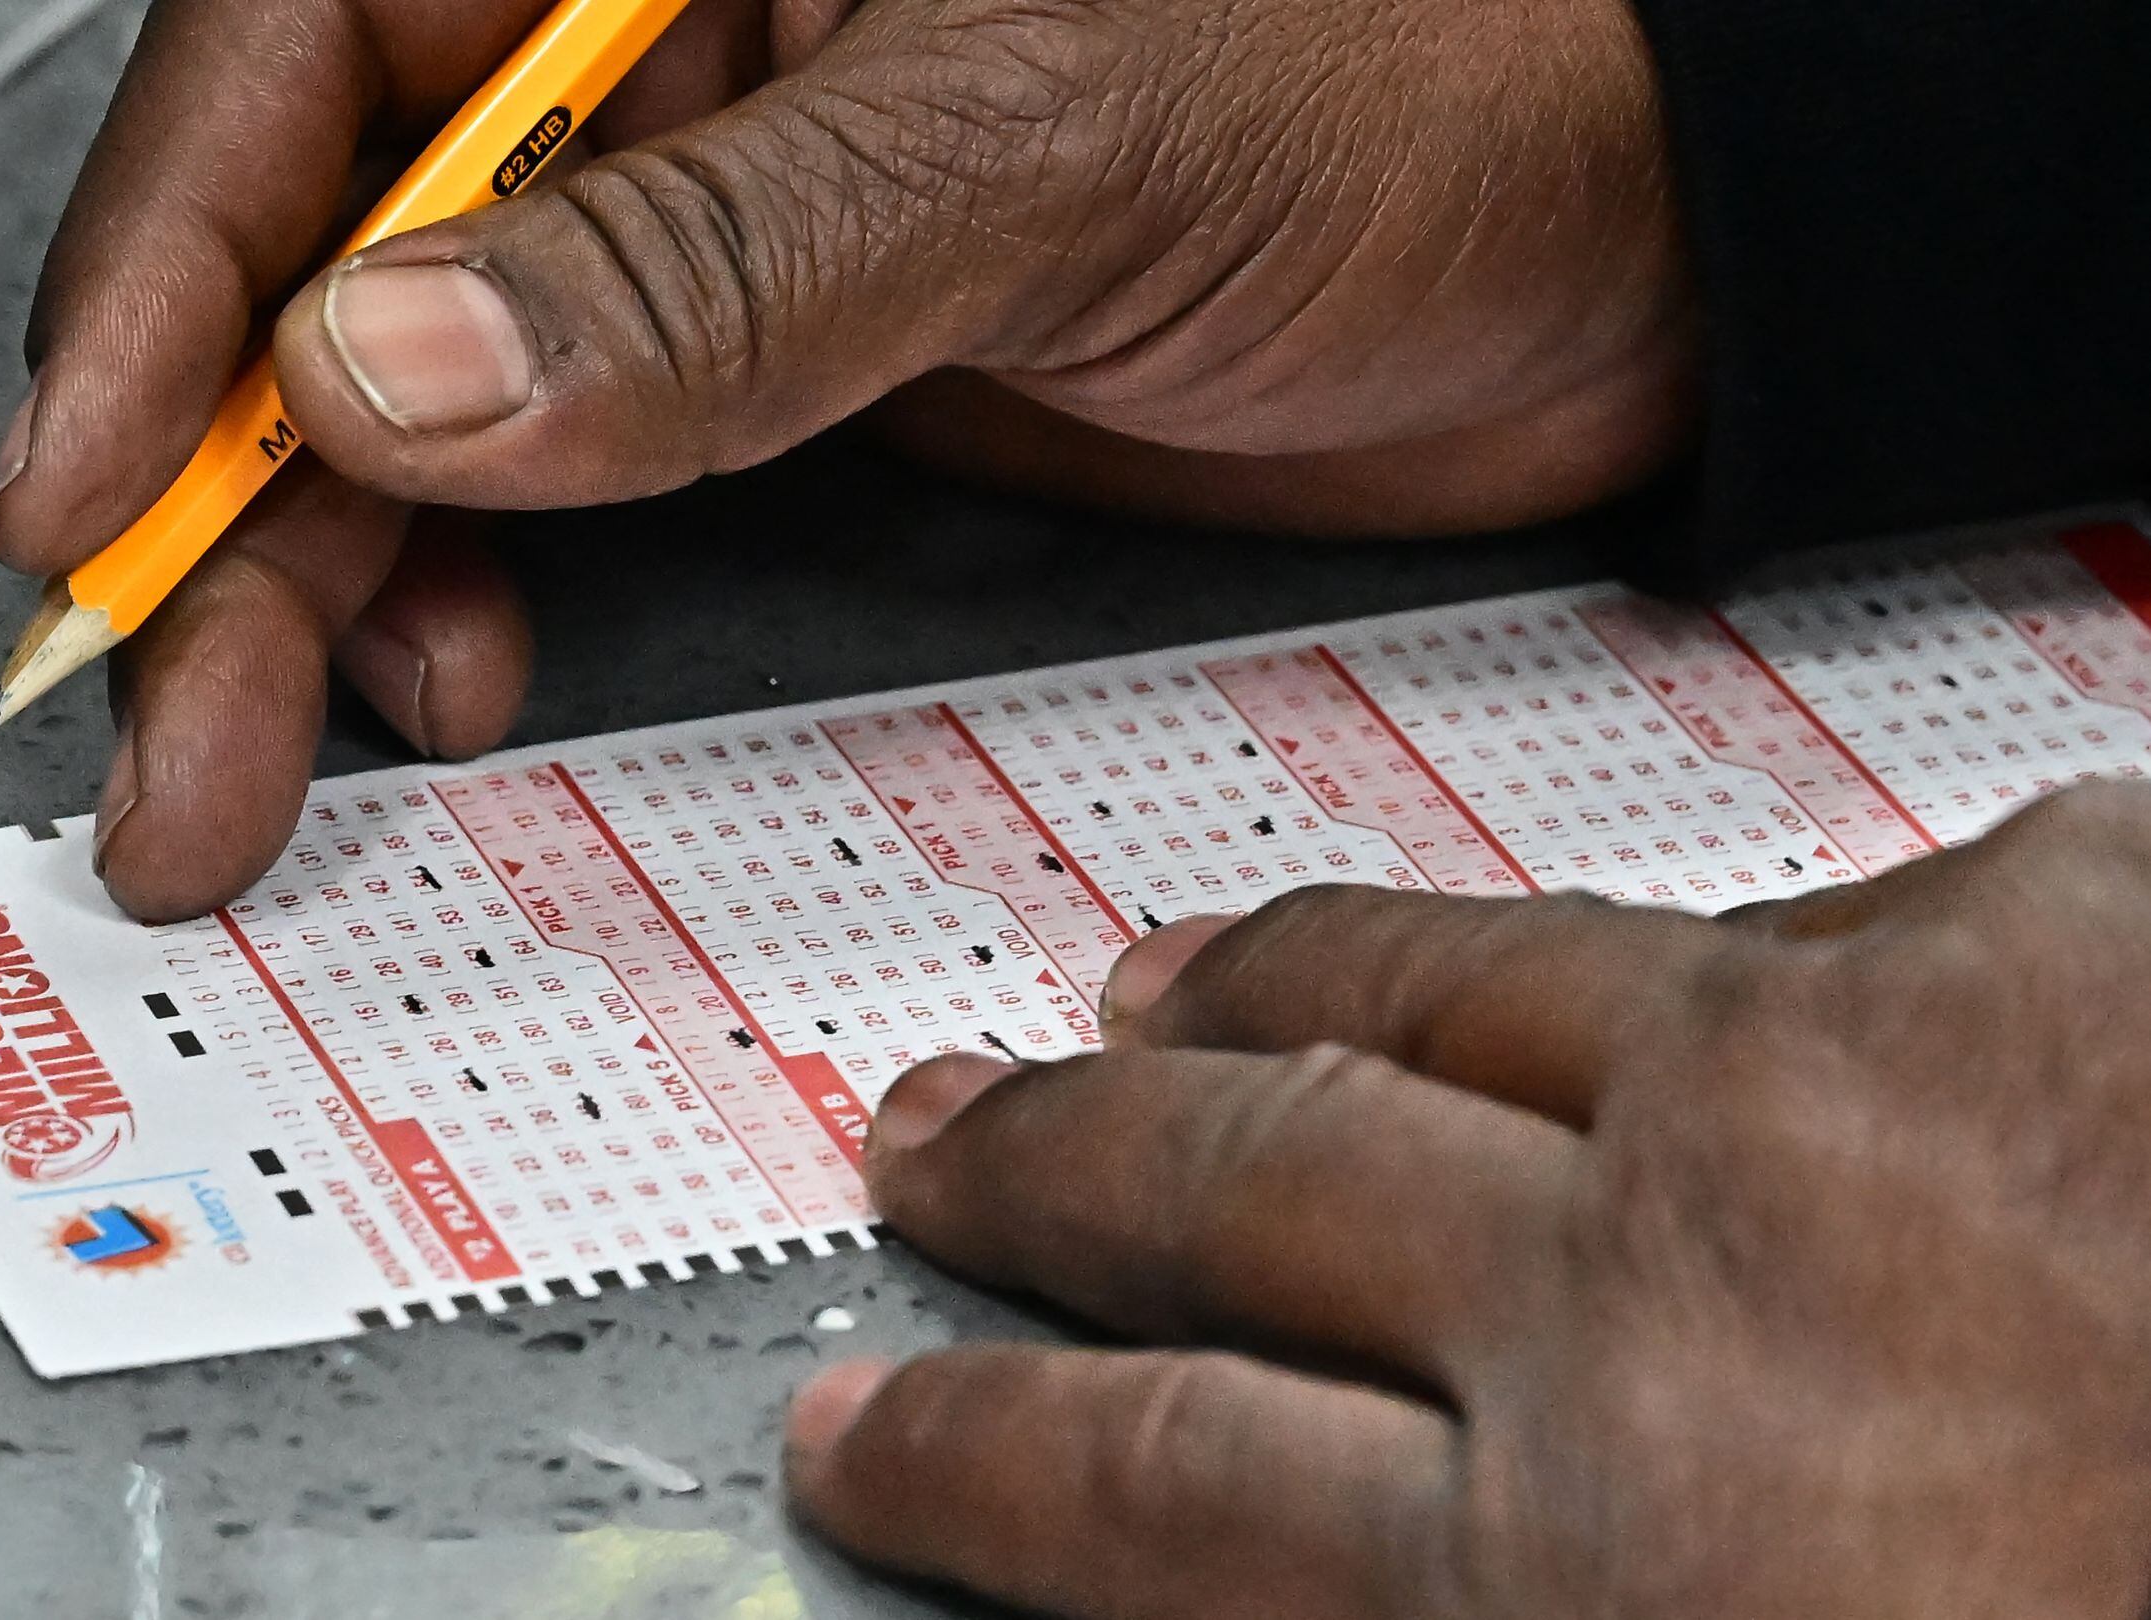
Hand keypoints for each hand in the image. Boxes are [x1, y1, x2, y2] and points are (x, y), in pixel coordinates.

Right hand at [0, 0, 1691, 919]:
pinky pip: (568, 468)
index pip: (318, 43)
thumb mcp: (1044, 143)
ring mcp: (721, 205)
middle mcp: (670, 26)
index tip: (90, 487)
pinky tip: (466, 666)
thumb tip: (385, 368)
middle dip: (222, 490)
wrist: (1631, 233)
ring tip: (278, 748)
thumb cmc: (1428, 76)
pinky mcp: (792, 351)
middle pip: (334, 245)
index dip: (171, 276)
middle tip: (166, 715)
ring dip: (328, 576)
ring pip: (428, 386)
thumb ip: (714, 264)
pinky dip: (487, 583)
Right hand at [787, 784, 2150, 1619]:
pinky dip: (1681, 978)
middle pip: (1230, 1191)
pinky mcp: (2032, 920)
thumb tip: (1390, 1597)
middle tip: (931, 1135)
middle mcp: (1665, 1297)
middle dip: (1040, 1171)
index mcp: (1615, 1586)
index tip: (851, 1418)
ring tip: (1154, 989)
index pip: (1151, 1500)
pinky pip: (1768, 924)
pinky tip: (1646, 999)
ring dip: (1261, 995)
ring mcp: (1836, 1076)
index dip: (965, 1458)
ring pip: (1438, 990)